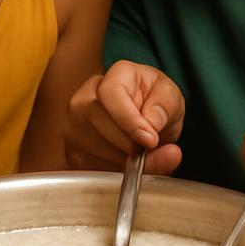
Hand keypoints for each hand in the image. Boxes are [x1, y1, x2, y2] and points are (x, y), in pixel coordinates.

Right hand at [64, 61, 184, 173]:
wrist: (145, 124)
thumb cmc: (156, 105)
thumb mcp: (171, 100)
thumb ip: (165, 109)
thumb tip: (153, 125)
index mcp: (116, 75)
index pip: (110, 93)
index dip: (129, 119)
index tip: (150, 139)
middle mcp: (86, 95)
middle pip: (96, 119)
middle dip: (127, 143)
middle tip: (148, 150)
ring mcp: (74, 123)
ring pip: (91, 145)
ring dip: (121, 159)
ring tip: (140, 153)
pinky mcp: (72, 149)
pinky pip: (89, 165)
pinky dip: (112, 170)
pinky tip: (126, 160)